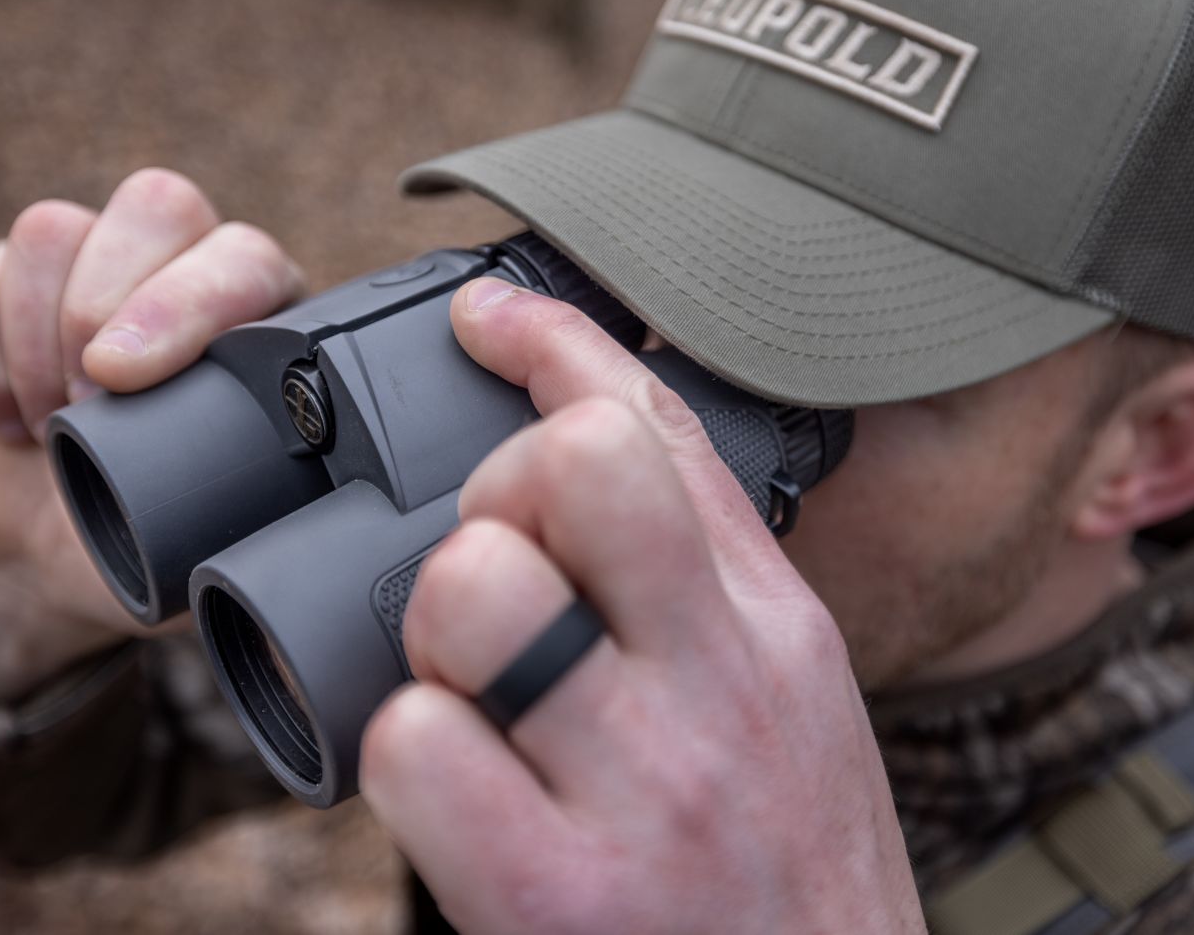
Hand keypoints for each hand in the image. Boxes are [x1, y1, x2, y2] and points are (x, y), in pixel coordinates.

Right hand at [0, 169, 305, 706]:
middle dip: (105, 304)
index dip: (189, 303)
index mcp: (257, 325)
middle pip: (157, 204)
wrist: (36, 557)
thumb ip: (249, 521)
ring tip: (50, 424)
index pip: (244, 259)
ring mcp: (85, 268)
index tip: (127, 381)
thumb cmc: (143, 543)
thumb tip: (282, 529)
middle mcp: (179, 272)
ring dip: (36, 341)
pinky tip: (6, 419)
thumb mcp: (206, 548)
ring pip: (54, 231)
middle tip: (86, 402)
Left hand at [361, 279, 923, 933]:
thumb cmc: (785, 874)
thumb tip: (586, 448)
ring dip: (437, 635)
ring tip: (474, 698)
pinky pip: (413, 743)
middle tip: (498, 576)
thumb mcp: (784, 706)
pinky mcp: (556, 897)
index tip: (485, 318)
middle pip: (568, 467)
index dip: (554, 345)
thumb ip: (696, 581)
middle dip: (495, 494)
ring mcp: (644, 790)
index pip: (657, 430)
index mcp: (773, 629)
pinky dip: (408, 757)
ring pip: (469, 588)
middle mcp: (721, 688)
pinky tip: (457, 797)